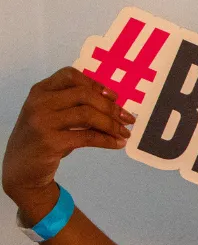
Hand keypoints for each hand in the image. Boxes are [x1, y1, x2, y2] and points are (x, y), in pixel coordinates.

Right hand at [3, 67, 133, 220]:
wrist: (22, 168)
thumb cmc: (45, 138)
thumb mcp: (55, 117)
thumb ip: (76, 107)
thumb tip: (116, 107)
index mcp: (41, 90)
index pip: (70, 75)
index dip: (96, 84)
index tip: (115, 96)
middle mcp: (39, 102)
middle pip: (84, 94)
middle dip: (111, 107)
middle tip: (128, 119)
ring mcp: (43, 121)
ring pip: (88, 114)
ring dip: (112, 124)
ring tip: (125, 133)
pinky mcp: (50, 142)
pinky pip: (87, 137)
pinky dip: (107, 140)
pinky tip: (117, 144)